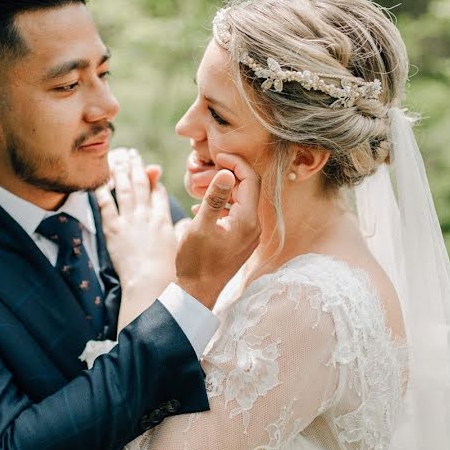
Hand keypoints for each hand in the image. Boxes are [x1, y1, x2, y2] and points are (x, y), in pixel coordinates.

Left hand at [96, 149, 175, 329]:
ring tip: (118, 158)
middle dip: (136, 166)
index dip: (153, 182)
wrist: (150, 282)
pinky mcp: (113, 229)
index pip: (158, 194)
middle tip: (132, 154)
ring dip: (121, 171)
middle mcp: (146, 215)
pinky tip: (101, 180)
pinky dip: (103, 190)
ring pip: (124, 188)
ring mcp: (129, 221)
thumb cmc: (168, 273)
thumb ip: (180, 233)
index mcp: (163, 220)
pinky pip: (106, 205)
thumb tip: (183, 225)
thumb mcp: (180, 250)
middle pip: (140, 184)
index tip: (150, 171)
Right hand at [175, 153, 260, 308]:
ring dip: (223, 190)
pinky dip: (222, 205)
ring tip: (200, 188)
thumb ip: (215, 198)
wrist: (198, 293)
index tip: (217, 156)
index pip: (250, 179)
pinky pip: (236, 214)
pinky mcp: (241, 241)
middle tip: (204, 172)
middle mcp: (253, 226)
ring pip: (241, 201)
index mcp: (247, 220)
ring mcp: (248, 235)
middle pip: (248, 188)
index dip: (235, 163)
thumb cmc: (196, 262)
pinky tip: (202, 208)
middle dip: (227, 175)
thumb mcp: (201, 226)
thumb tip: (226, 173)